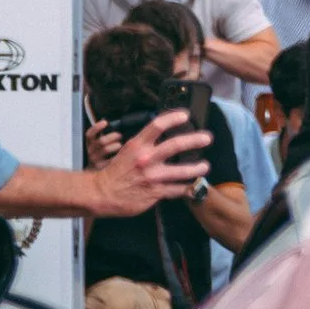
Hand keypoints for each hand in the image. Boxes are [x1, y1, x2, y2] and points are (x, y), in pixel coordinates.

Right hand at [87, 109, 211, 217]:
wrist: (102, 193)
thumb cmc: (117, 171)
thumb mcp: (128, 150)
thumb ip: (145, 143)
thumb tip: (164, 134)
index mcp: (138, 145)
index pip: (157, 125)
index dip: (173, 117)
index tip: (185, 115)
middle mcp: (146, 158)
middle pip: (175, 145)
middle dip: (195, 140)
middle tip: (207, 138)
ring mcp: (152, 176)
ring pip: (182, 171)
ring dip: (197, 168)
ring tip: (204, 166)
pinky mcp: (156, 192)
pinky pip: (178, 190)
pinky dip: (189, 188)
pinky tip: (195, 186)